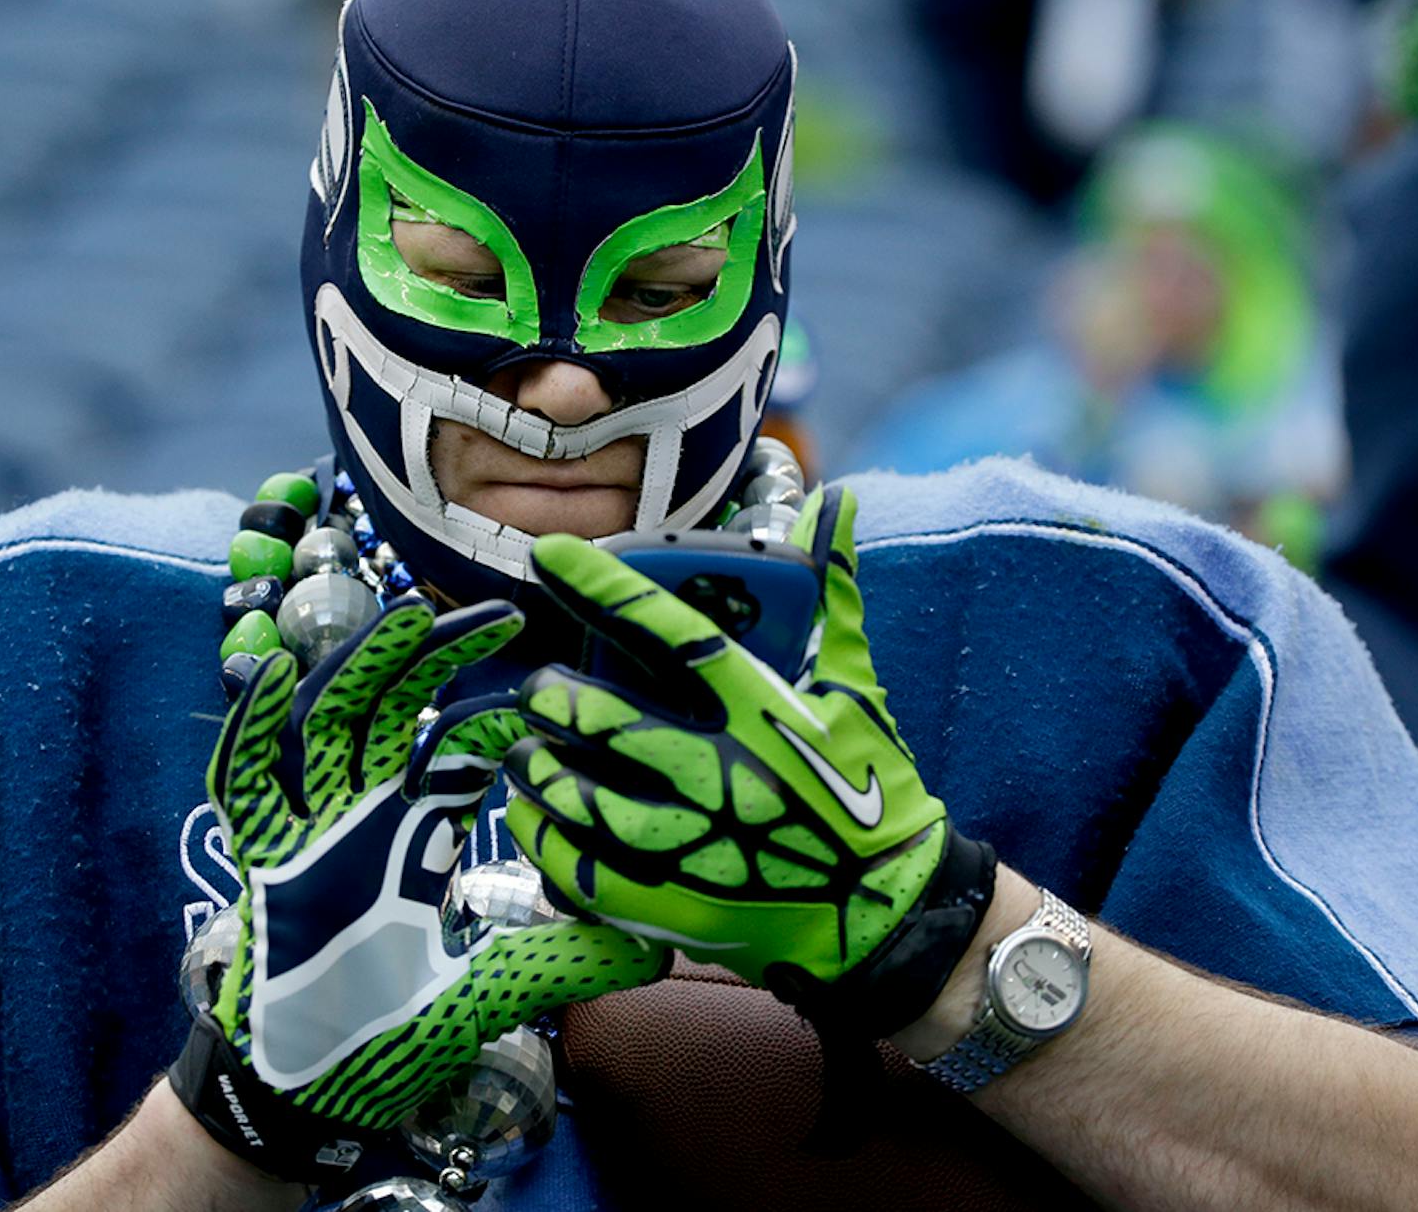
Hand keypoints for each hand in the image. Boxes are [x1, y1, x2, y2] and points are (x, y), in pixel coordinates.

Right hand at [197, 597, 665, 1167]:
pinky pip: (242, 780)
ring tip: (404, 619)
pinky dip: (246, 727)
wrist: (311, 1092)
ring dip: (358, 667)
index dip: (490, 712)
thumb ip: (561, 964)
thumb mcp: (489, 994)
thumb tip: (656, 949)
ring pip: (325, 722)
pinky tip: (264, 675)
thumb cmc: (393, 1035)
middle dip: (430, 657)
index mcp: (418, 835)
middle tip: (488, 617)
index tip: (536, 677)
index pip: (456, 749)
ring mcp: (308, 830)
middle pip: (391, 710)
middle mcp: (363, 816)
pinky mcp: (260, 858)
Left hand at [503, 486, 992, 1037]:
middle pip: (602, 717)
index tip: (548, 555)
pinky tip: (533, 816)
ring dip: (538, 766)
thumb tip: (833, 502)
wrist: (889, 916)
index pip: (665, 629)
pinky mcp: (669, 903)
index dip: (600, 586)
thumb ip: (831, 593)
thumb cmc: (871, 791)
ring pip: (575, 793)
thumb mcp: (855, 688)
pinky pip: (575, 864)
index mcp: (760, 708)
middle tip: (542, 690)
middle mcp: (719, 770)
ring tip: (529, 753)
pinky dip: (542, 835)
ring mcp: (691, 843)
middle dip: (554, 697)